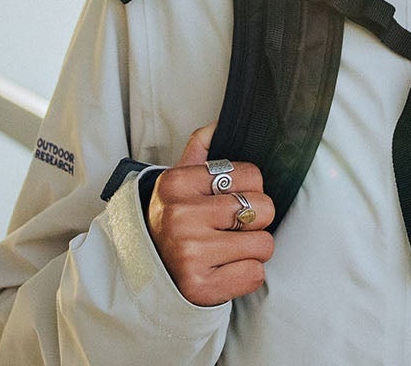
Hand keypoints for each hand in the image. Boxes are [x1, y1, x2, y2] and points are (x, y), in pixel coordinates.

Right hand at [144, 124, 278, 305]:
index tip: (227, 202)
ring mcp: (190, 253)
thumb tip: (219, 124)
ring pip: (264, 245)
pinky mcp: (200, 287)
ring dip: (252, 251)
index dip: (250, 190)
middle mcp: (180, 216)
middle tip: (229, 229)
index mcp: (176, 183)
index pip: (252, 175)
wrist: (146, 272)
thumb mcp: (178, 182)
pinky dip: (245, 275)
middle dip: (255, 221)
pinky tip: (223, 270)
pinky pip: (255, 274)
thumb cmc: (173, 223)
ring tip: (225, 250)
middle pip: (264, 209)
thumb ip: (199, 150)